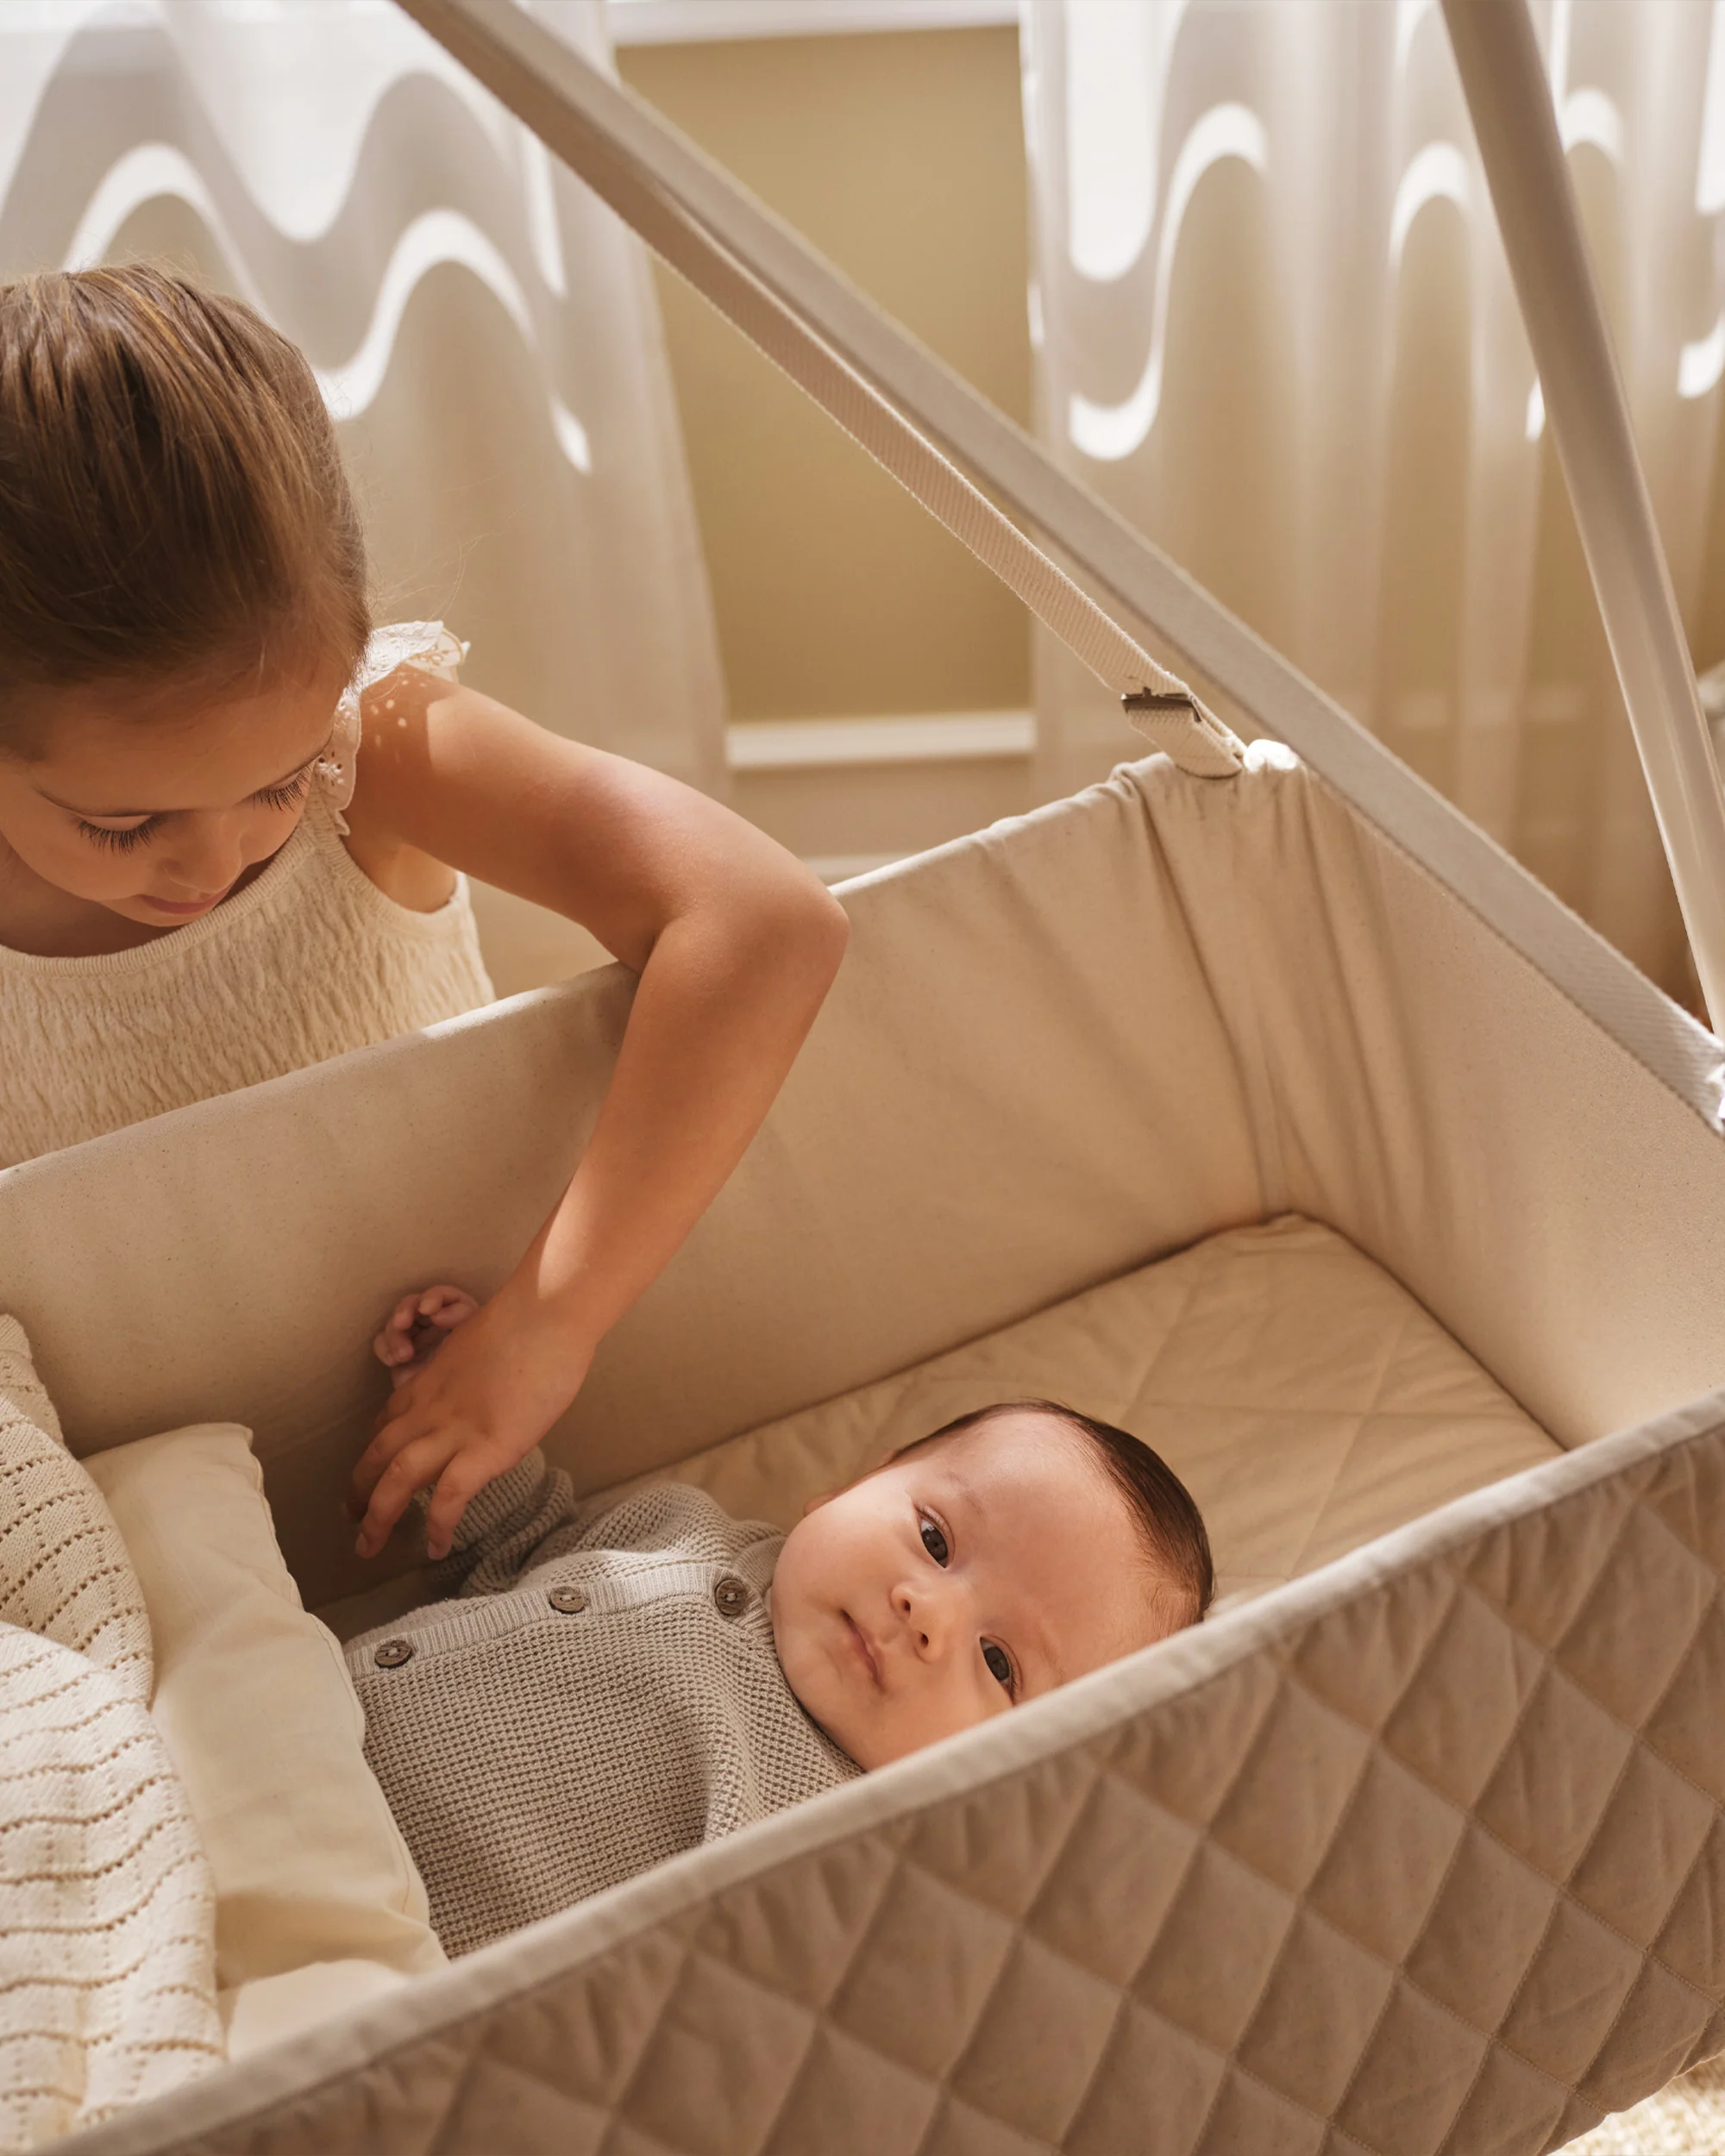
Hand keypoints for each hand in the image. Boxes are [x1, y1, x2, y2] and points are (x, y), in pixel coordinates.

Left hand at [347, 1283, 593, 1560]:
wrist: (544, 1314)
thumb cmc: (528, 1323)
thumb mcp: (482, 1351)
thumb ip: (474, 1380)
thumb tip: (490, 1398)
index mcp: (427, 1384)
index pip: (386, 1425)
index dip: (371, 1454)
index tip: (366, 1476)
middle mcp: (428, 1410)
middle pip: (376, 1456)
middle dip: (358, 1493)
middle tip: (350, 1521)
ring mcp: (453, 1430)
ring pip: (395, 1480)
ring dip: (377, 1517)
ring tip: (367, 1548)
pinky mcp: (485, 1448)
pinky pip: (449, 1497)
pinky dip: (437, 1526)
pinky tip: (436, 1549)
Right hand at [373, 1284, 479, 1388]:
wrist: (453, 1411)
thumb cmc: (471, 1377)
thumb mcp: (473, 1346)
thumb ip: (463, 1321)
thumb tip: (438, 1314)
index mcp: (459, 1318)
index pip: (446, 1296)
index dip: (435, 1297)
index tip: (429, 1311)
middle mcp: (436, 1324)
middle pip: (414, 1303)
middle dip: (406, 1310)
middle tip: (401, 1323)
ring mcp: (415, 1338)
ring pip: (396, 1321)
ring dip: (395, 1334)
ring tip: (403, 1356)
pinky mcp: (398, 1353)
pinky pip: (383, 1341)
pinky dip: (385, 1348)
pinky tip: (394, 1362)